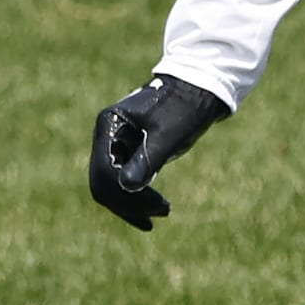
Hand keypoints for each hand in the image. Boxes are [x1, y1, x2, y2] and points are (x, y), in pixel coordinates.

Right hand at [89, 75, 229, 230]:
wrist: (201, 86)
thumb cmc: (186, 106)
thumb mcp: (168, 134)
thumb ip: (147, 158)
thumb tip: (126, 187)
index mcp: (110, 124)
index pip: (105, 173)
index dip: (127, 197)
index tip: (159, 208)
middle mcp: (107, 133)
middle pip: (103, 182)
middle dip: (127, 204)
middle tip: (157, 217)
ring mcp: (115, 141)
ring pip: (110, 184)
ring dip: (130, 203)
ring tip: (158, 215)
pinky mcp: (127, 147)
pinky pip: (122, 178)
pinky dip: (133, 195)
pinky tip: (151, 209)